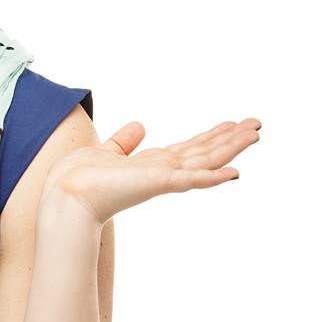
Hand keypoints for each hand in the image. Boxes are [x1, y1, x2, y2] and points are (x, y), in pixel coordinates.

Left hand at [43, 117, 261, 225]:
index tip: (231, 126)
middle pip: (203, 153)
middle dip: (229, 139)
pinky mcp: (156, 183)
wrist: (64, 196)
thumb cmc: (77, 179)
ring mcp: (161, 179)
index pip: (188, 149)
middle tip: (256, 125)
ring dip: (230, 148)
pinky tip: (234, 173)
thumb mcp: (105, 151)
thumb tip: (139, 126)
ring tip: (255, 133)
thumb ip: (124, 142)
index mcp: (150, 166)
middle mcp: (161, 172)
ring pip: (204, 161)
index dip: (210, 138)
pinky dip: (212, 178)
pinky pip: (190, 180)